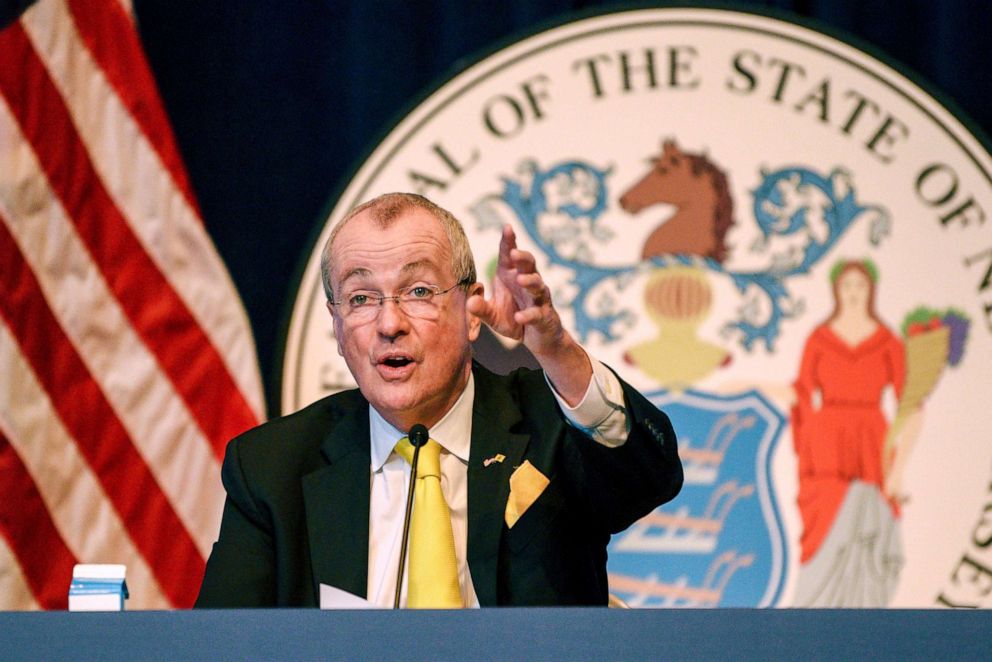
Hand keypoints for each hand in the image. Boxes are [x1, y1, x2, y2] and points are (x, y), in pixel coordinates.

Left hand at [467, 224, 590, 404]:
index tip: (507, 227)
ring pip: (538, 285)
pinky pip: (537, 313)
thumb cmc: (514, 318)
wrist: (536, 338)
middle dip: (523, 257)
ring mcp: (538, 299)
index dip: (509, 241)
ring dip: (530, 281)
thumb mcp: (493, 315)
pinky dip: (528, 314)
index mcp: (511, 277)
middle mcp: (527, 283)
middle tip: (513, 253)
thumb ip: (481, 309)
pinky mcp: (544, 316)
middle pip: (529, 264)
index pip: (510, 256)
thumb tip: (469, 302)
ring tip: (520, 280)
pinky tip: (519, 317)